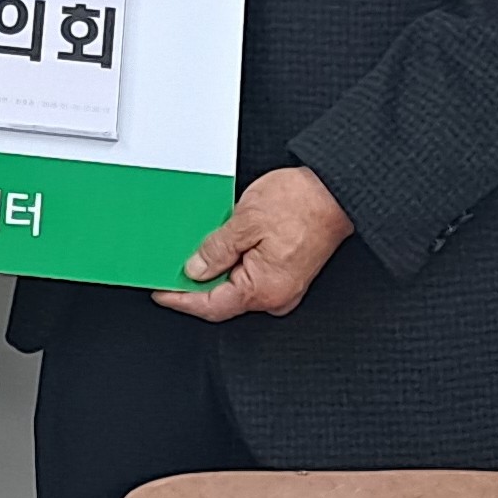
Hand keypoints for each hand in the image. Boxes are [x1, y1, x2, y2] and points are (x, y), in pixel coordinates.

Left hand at [154, 167, 353, 321]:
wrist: (336, 191)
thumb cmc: (301, 202)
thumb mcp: (246, 221)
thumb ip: (216, 250)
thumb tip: (195, 270)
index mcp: (264, 288)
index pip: (212, 306)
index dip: (181, 299)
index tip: (161, 293)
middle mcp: (277, 295)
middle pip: (224, 298)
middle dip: (197, 284)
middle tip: (171, 268)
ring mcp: (285, 286)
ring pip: (238, 285)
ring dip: (216, 270)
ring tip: (196, 250)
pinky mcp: (289, 273)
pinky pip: (253, 275)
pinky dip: (234, 263)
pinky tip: (223, 246)